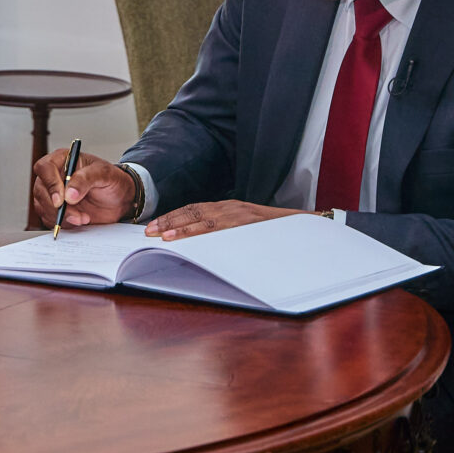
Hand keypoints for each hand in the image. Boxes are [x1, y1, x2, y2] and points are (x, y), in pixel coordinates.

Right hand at [30, 149, 134, 228]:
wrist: (119, 200)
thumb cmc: (112, 181)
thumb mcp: (104, 174)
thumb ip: (86, 179)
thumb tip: (69, 193)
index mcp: (63, 160)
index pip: (45, 168)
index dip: (50, 184)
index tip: (62, 200)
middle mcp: (54, 176)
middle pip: (41, 190)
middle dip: (58, 207)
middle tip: (77, 215)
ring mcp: (52, 193)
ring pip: (43, 207)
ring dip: (62, 217)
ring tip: (83, 218)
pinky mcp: (54, 209)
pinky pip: (49, 219)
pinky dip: (64, 223)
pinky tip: (79, 220)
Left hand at [143, 199, 301, 240]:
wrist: (304, 227)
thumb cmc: (273, 232)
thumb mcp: (245, 229)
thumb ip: (224, 232)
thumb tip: (200, 243)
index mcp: (228, 209)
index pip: (194, 209)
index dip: (172, 217)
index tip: (154, 226)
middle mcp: (231, 208)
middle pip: (193, 212)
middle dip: (169, 221)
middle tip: (149, 232)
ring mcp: (239, 216)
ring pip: (203, 219)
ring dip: (181, 227)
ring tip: (163, 236)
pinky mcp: (248, 224)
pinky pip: (221, 229)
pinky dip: (201, 233)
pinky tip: (187, 239)